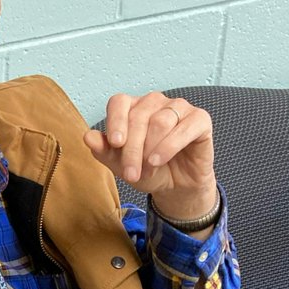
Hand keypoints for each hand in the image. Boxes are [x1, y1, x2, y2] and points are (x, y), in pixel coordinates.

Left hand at [82, 92, 217, 219]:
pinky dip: (170, 145)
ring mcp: (178, 107)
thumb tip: (88, 137)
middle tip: (130, 174)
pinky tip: (159, 160)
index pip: (119, 102)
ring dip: (150, 150)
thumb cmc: (148, 170)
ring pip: (161, 121)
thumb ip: (104, 151)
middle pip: (138, 116)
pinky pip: (185, 127)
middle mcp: (154, 102)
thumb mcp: (121, 165)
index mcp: (132, 107)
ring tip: (148, 169)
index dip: (116, 121)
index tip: (115, 144)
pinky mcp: (200, 119)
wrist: (176, 186)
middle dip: (132, 149)